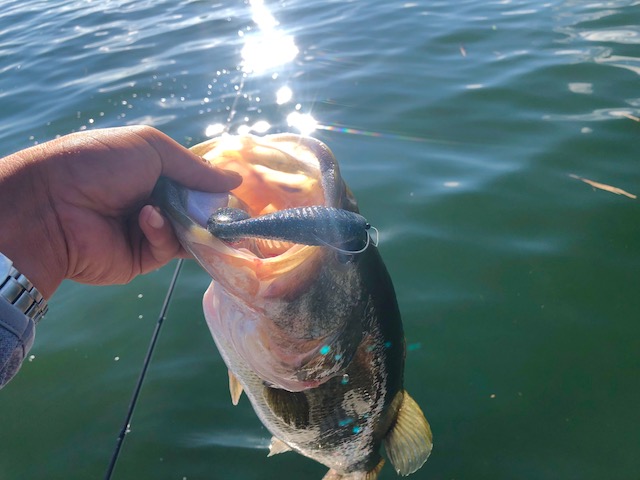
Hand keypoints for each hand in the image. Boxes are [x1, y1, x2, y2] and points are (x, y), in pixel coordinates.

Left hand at [0, 126, 240, 298]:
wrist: (50, 204)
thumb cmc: (97, 164)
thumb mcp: (150, 148)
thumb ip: (195, 167)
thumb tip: (236, 179)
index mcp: (152, 172)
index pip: (195, 181)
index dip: (215, 186)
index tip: (237, 190)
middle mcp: (153, 201)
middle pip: (198, 210)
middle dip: (212, 210)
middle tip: (231, 211)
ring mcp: (148, 231)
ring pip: (190, 233)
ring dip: (193, 224)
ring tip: (197, 217)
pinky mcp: (141, 258)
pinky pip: (168, 248)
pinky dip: (162, 232)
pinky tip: (147, 218)